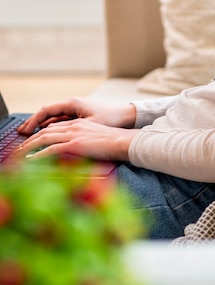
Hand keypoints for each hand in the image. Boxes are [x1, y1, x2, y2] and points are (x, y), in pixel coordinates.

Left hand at [16, 117, 136, 161]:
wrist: (124, 142)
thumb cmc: (115, 143)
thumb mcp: (96, 138)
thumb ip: (84, 141)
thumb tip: (75, 152)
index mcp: (79, 124)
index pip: (54, 127)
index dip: (41, 134)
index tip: (32, 142)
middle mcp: (74, 126)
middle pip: (45, 131)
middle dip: (30, 140)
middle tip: (20, 149)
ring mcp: (74, 134)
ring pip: (44, 138)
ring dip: (29, 147)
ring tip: (19, 156)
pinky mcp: (75, 144)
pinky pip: (50, 149)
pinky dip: (38, 155)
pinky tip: (30, 161)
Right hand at [18, 97, 136, 135]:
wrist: (126, 116)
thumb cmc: (110, 118)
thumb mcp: (88, 125)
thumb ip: (70, 129)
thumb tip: (50, 133)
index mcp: (72, 103)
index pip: (46, 110)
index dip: (33, 121)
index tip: (25, 131)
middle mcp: (71, 105)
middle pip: (46, 114)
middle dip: (33, 124)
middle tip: (21, 135)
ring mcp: (75, 110)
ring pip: (53, 118)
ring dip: (41, 126)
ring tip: (29, 137)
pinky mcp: (79, 117)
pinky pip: (60, 121)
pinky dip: (51, 128)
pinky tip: (45, 137)